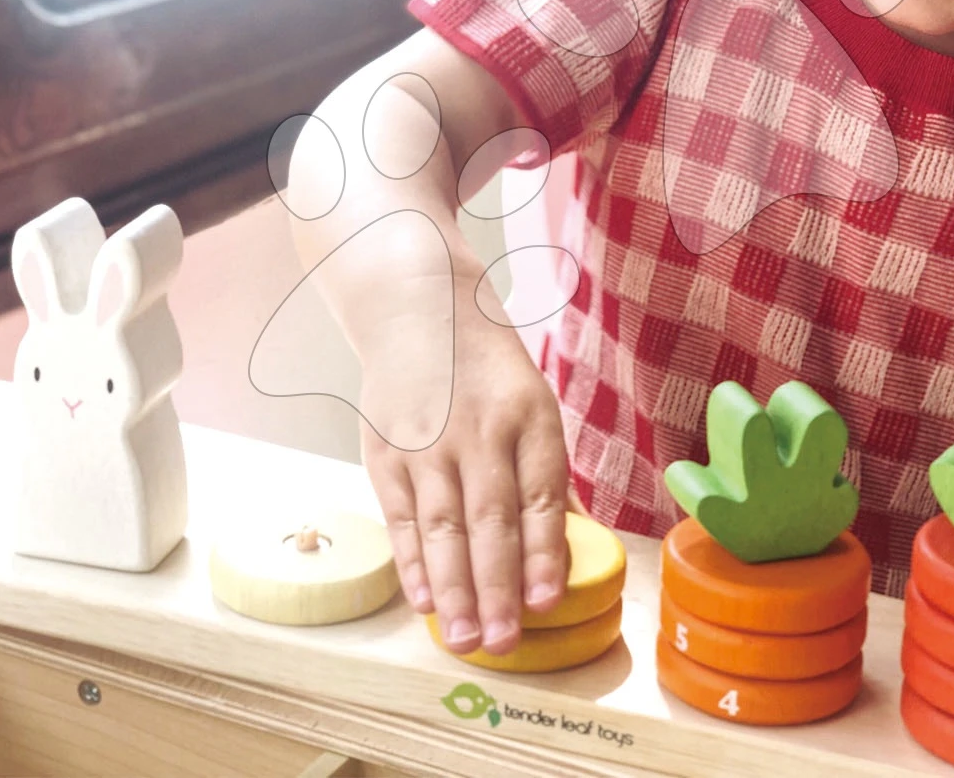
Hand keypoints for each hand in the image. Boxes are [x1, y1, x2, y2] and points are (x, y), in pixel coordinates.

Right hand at [359, 291, 579, 657]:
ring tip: (467, 639)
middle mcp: (478, 431)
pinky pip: (402, 519)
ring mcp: (427, 444)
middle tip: (502, 643)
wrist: (417, 311)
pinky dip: (413, 564)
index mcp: (528, 418)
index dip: (542, 552)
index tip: (545, 602)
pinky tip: (426, 601)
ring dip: (454, 589)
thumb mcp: (533, 405)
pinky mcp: (385, 454)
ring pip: (442, 528)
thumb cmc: (488, 373)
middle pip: (488, 520)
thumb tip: (568, 548)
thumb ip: (545, 475)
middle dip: (497, 587)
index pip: (538, 494)